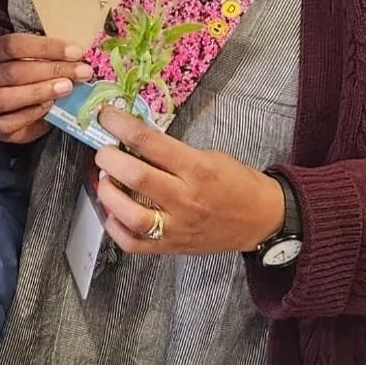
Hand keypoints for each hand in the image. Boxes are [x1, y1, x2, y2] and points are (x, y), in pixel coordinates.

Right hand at [0, 32, 94, 144]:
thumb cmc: (28, 78)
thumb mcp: (35, 61)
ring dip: (39, 92)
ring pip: (5, 98)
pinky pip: (8, 122)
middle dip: (51, 71)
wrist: (16, 109)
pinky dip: (31, 114)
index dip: (46, 47)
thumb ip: (50, 58)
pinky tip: (49, 107)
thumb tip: (79, 58)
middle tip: (80, 72)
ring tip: (66, 88)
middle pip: (13, 72)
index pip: (14, 45)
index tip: (76, 51)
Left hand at [93, 106, 285, 256]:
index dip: (120, 125)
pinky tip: (112, 212)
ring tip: (104, 182)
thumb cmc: (237, 183)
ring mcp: (176, 227)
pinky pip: (133, 244)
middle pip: (135, 176)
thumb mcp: (209, 156)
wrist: (262, 219)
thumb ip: (173, 151)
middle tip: (103, 152)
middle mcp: (184, 199)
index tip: (105, 116)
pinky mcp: (171, 248)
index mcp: (196, 169)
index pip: (149, 141)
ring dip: (107, 195)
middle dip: (109, 159)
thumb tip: (133, 141)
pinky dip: (114, 228)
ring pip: (130, 215)